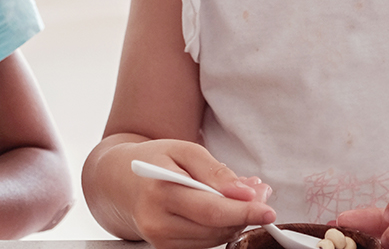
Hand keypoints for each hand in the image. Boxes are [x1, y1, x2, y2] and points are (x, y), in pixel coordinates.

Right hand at [126, 140, 274, 248]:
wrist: (120, 181)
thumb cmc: (155, 160)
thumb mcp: (184, 150)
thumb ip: (215, 171)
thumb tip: (245, 193)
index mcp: (160, 191)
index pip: (211, 209)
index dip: (244, 211)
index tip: (268, 210)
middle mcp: (156, 221)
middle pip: (215, 227)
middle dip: (244, 214)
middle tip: (260, 196)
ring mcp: (159, 239)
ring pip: (214, 238)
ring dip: (234, 221)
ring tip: (236, 198)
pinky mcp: (164, 248)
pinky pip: (204, 243)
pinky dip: (219, 228)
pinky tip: (219, 210)